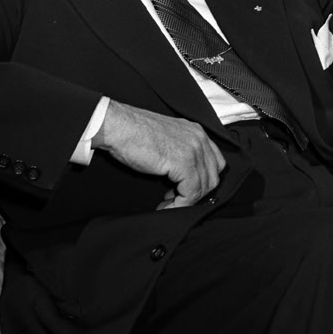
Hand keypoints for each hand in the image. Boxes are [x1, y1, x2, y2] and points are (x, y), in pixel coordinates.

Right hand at [95, 102, 224, 208]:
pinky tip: (167, 207)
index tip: (185, 191)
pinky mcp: (183, 163)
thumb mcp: (166, 140)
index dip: (202, 181)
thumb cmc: (133, 133)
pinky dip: (181, 204)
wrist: (118, 126)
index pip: (214, 163)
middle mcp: (200, 139)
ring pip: (204, 187)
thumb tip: (182, 176)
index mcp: (196, 132)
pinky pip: (191, 192)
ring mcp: (194, 150)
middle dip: (196, 193)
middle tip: (176, 200)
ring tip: (168, 206)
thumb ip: (179, 153)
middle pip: (213, 176)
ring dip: (187, 202)